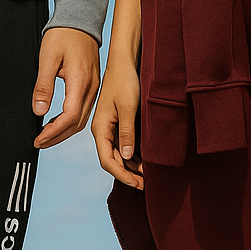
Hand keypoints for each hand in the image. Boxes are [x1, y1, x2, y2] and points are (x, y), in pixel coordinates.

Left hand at [32, 28, 100, 148]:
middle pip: (78, 123)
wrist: (80, 21)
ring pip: (82, 119)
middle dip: (58, 137)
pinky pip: (84, 110)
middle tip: (39, 143)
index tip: (39, 138)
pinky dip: (71, 121)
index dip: (54, 131)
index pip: (70, 116)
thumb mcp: (47, 57)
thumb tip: (38, 111)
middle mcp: (91, 87)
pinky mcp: (93, 85)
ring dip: (64, 131)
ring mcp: (95, 87)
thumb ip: (43, 86)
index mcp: (81, 81)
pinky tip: (58, 122)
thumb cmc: (63, 35)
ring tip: (46, 137)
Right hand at [91, 60, 143, 188]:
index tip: (137, 184)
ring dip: (133, 167)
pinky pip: (124, 145)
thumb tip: (129, 157)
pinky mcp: (118, 124)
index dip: (122, 175)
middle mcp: (103, 131)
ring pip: (120, 155)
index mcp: (101, 129)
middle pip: (113, 161)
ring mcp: (110, 128)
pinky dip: (134, 156)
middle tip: (147, 186)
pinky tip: (147, 161)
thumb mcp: (128, 107)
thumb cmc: (125, 82)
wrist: (124, 64)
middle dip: (129, 175)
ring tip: (149, 176)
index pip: (108, 160)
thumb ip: (127, 132)